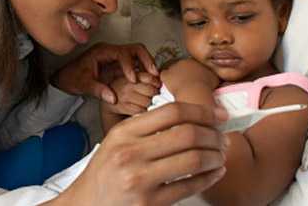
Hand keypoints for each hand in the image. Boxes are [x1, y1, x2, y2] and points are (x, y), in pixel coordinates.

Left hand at [52, 43, 158, 102]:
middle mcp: (112, 51)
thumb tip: (113, 98)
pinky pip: (136, 64)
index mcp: (102, 51)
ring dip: (148, 64)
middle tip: (153, 74)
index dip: (129, 65)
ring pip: (138, 54)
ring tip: (155, 77)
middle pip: (135, 48)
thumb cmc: (72, 77)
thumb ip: (98, 90)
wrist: (66, 78)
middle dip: (146, 60)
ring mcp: (117, 57)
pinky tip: (149, 81)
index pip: (122, 53)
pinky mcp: (120, 65)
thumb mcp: (83, 85)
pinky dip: (144, 70)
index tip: (132, 79)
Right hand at [53, 103, 230, 205]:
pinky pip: (189, 186)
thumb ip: (148, 128)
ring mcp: (139, 179)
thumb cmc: (105, 173)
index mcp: (125, 132)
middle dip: (213, 135)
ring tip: (221, 155)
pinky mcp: (149, 203)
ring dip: (215, 156)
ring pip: (193, 160)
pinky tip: (216, 172)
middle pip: (187, 134)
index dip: (202, 111)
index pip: (172, 112)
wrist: (85, 205)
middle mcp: (131, 153)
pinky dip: (210, 177)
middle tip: (222, 138)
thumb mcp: (118, 141)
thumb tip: (194, 118)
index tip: (218, 115)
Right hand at [103, 72, 160, 115]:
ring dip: (150, 104)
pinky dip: (144, 111)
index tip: (158, 85)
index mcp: (131, 75)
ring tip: (146, 101)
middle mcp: (128, 85)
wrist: (106, 96)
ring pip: (147, 102)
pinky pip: (141, 111)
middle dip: (155, 94)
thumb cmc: (124, 86)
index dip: (156, 82)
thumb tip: (161, 78)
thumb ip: (145, 76)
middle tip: (153, 95)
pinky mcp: (123, 107)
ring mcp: (125, 97)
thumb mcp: (132, 76)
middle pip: (151, 91)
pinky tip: (141, 108)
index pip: (149, 77)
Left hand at [161, 58, 219, 93]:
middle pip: (182, 66)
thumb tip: (213, 77)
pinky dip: (166, 80)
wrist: (195, 92)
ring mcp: (174, 67)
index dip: (192, 72)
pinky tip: (170, 86)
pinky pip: (164, 76)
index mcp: (195, 61)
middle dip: (183, 73)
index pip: (192, 65)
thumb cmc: (206, 87)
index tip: (193, 79)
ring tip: (178, 86)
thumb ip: (212, 75)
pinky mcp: (166, 75)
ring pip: (173, 70)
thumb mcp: (214, 79)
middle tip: (186, 83)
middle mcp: (184, 62)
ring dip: (175, 76)